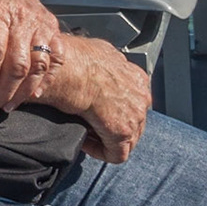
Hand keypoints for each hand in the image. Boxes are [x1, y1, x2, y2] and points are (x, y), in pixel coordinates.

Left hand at [0, 0, 61, 114]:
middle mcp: (23, 18)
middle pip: (17, 64)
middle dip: (3, 92)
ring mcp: (41, 24)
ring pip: (38, 66)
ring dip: (23, 91)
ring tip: (7, 105)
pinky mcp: (53, 29)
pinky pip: (56, 60)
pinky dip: (46, 80)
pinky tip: (32, 94)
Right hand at [45, 38, 149, 163]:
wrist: (66, 67)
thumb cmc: (72, 57)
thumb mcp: (94, 52)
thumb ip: (103, 63)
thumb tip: (93, 68)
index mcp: (135, 76)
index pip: (132, 99)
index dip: (114, 108)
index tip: (97, 110)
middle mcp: (140, 94)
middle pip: (133, 120)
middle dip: (112, 124)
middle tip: (91, 124)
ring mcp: (135, 115)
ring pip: (127, 138)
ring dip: (106, 138)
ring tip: (85, 132)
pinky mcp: (122, 133)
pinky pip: (115, 153)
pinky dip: (99, 151)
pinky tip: (84, 143)